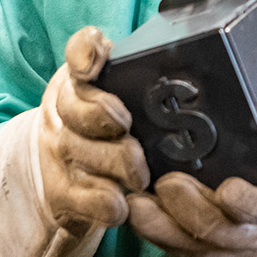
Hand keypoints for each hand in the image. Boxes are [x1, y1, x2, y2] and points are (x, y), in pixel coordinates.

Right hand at [36, 27, 149, 234]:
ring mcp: (60, 151)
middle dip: (99, 113)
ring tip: (139, 175)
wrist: (64, 170)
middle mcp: (65, 110)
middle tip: (127, 125)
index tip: (92, 64)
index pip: (81, 50)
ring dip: (110, 162)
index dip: (84, 53)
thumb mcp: (126, 96)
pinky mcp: (61, 192)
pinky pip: (76, 197)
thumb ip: (150, 80)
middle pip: (75, 106)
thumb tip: (196, 63)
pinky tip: (118, 206)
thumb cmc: (111, 125)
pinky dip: (98, 202)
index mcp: (85, 77)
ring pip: (77, 151)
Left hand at [125, 168, 256, 256]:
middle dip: (188, 208)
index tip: (226, 188)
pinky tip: (142, 219)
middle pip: (222, 233)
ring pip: (198, 251)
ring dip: (163, 228)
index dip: (246, 202)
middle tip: (164, 182)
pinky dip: (162, 239)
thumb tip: (248, 113)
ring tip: (138, 203)